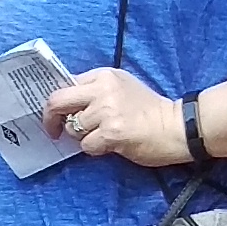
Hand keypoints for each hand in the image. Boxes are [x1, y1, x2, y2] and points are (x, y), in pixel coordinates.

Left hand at [45, 64, 192, 168]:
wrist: (176, 127)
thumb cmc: (149, 111)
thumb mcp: (122, 88)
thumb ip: (95, 91)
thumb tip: (66, 105)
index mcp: (104, 75)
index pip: (65, 84)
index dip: (55, 102)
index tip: (54, 114)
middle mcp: (103, 89)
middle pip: (58, 101)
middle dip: (50, 119)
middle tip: (54, 131)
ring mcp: (107, 111)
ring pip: (73, 128)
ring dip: (83, 137)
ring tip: (103, 136)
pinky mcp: (112, 132)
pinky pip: (86, 145)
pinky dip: (95, 149)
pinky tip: (111, 145)